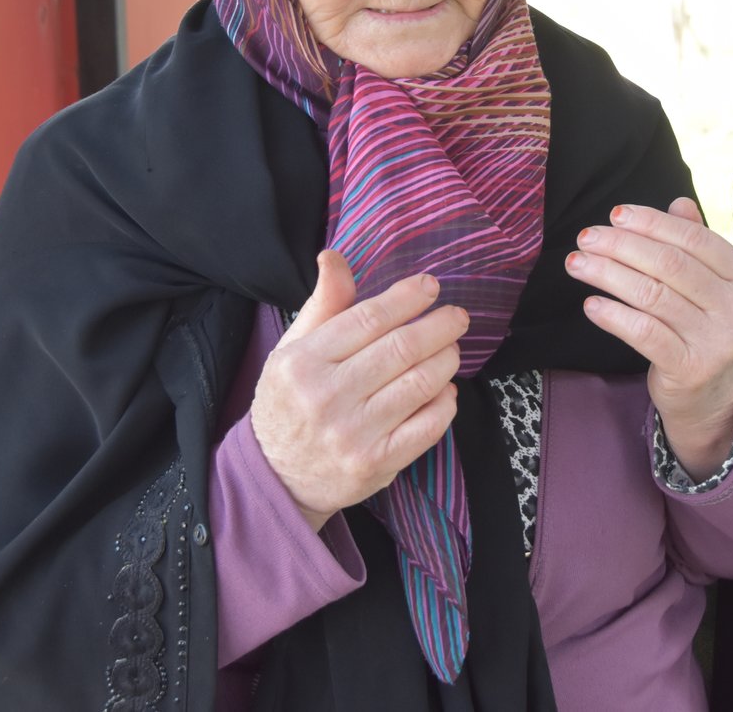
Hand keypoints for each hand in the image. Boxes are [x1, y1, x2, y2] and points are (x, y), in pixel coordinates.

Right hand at [251, 250, 466, 531]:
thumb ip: (322, 305)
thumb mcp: (291, 349)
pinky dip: (445, 402)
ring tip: (451, 349)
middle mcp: (327, 397)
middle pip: (401, 349)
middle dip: (438, 326)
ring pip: (420, 384)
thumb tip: (334, 257)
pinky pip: (427, 426)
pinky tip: (445, 389)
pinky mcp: (376, 463)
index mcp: (303, 362)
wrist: (276, 476)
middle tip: (456, 317)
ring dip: (446, 360)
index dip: (406, 298)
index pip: (368, 318)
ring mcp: (354, 434)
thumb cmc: (289, 402)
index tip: (430, 287)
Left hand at [563, 197, 732, 479]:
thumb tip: (677, 203)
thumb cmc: (706, 330)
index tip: (615, 215)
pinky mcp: (690, 369)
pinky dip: (614, 316)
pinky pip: (644, 333)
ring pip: (653, 295)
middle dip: (622, 246)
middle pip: (671, 265)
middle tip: (585, 237)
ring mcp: (717, 342)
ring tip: (577, 263)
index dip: (652, 223)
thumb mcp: (712, 287)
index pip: (695, 240)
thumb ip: (697, 245)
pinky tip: (590, 304)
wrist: (714, 398)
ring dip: (608, 274)